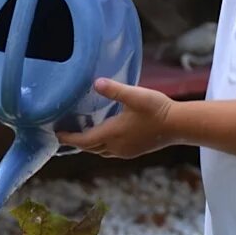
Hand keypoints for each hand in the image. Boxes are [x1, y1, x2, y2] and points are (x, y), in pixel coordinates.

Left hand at [56, 79, 173, 158]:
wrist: (178, 126)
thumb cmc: (157, 109)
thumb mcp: (135, 96)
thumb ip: (114, 89)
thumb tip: (96, 82)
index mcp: (113, 133)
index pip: (84, 140)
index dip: (69, 138)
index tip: (56, 134)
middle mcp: (116, 146)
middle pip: (90, 148)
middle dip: (76, 142)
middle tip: (64, 135)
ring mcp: (125, 151)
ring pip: (100, 152)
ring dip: (89, 145)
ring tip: (81, 136)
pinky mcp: (133, 152)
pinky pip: (110, 152)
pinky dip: (101, 146)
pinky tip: (104, 137)